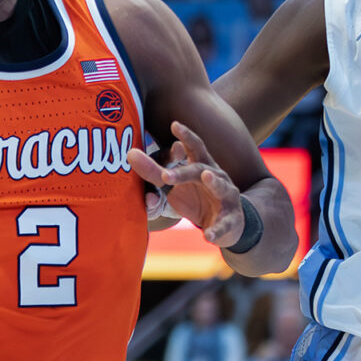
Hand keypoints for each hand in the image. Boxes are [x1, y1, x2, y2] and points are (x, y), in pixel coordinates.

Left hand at [129, 122, 246, 248]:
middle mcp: (217, 177)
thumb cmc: (197, 197)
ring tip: (206, 177)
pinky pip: (223, 226)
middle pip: (201, 169)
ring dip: (214, 183)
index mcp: (203, 166)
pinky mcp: (230, 221)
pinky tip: (207, 236)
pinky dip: (216, 230)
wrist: (228, 224)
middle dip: (184, 171)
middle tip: (165, 176)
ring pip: (222, 188)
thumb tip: (130, 154)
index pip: (195, 147)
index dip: (186, 136)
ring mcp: (227, 198)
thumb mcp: (174, 185)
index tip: (174, 125)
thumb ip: (154, 172)